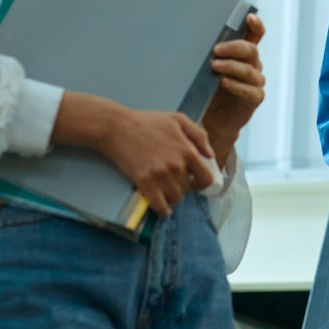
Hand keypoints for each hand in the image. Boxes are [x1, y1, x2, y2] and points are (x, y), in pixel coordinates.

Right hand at [53, 92, 217, 217]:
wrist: (118, 127)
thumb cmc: (147, 121)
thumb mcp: (178, 119)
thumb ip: (199, 135)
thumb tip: (210, 155)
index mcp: (187, 150)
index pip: (206, 178)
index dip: (203, 182)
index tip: (196, 181)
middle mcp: (176, 165)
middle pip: (189, 189)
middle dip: (184, 185)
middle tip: (174, 179)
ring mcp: (161, 176)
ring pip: (176, 198)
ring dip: (173, 195)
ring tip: (165, 187)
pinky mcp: (145, 183)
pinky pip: (161, 206)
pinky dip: (163, 209)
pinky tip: (163, 206)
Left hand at [203, 13, 266, 163]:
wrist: (211, 119)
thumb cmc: (206, 90)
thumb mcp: (205, 69)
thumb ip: (207, 56)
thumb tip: (188, 38)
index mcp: (244, 54)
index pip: (256, 35)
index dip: (256, 25)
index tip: (249, 17)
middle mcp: (253, 66)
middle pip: (251, 50)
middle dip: (234, 47)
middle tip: (216, 49)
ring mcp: (256, 82)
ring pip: (249, 70)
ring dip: (231, 66)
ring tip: (214, 66)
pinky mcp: (255, 99)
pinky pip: (249, 90)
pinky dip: (236, 85)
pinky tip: (223, 82)